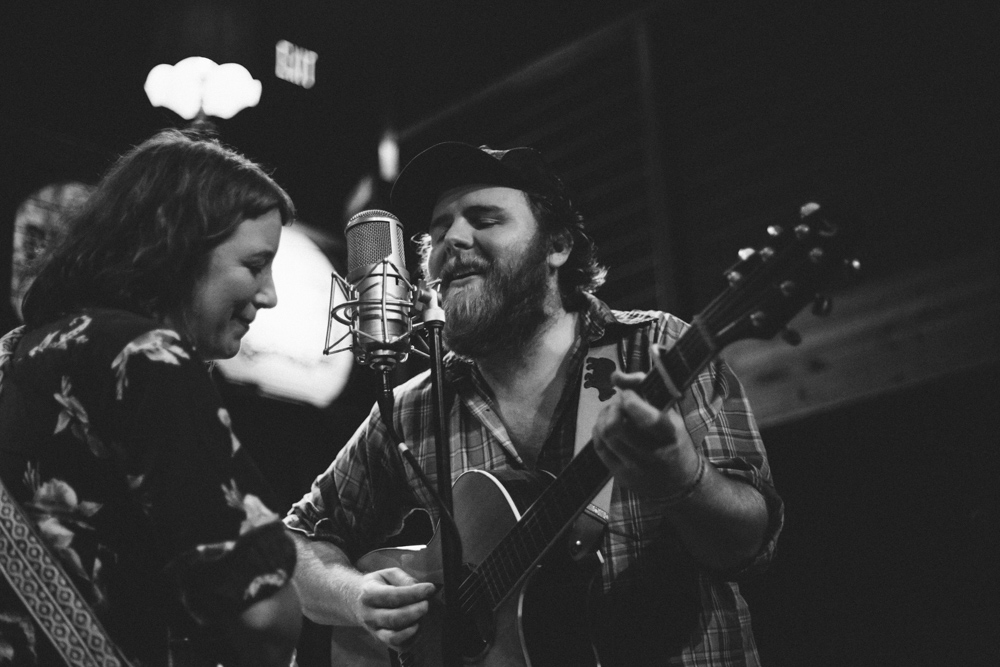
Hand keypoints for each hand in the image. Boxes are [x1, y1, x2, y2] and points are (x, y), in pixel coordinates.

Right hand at [353, 567, 436, 649]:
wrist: (358, 601)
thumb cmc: (378, 585)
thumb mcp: (388, 574)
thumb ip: (404, 579)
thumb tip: (419, 588)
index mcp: (369, 594)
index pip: (393, 596)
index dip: (414, 593)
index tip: (430, 588)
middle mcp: (369, 615)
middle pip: (394, 618)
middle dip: (415, 611)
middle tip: (427, 603)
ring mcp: (374, 631)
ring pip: (394, 637)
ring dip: (414, 627)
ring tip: (422, 616)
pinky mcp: (382, 641)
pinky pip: (399, 646)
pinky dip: (413, 638)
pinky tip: (418, 626)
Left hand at [592, 371, 702, 498]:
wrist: (680, 482)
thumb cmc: (673, 440)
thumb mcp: (669, 413)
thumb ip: (643, 388)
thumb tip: (615, 376)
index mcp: (670, 435)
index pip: (644, 417)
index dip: (629, 400)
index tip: (628, 395)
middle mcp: (653, 454)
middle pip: (616, 426)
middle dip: (612, 408)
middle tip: (618, 404)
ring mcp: (636, 468)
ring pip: (605, 435)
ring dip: (603, 417)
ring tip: (612, 413)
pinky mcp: (622, 477)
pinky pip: (599, 447)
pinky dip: (598, 431)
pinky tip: (606, 427)